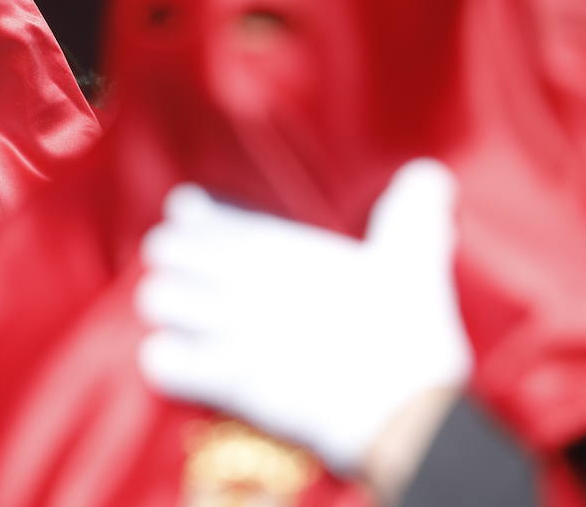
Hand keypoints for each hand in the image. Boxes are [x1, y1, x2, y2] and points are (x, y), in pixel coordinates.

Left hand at [137, 159, 470, 475]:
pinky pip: (160, 360)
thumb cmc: (409, 332)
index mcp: (278, 247)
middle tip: (188, 283)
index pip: (201, 216)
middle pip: (165, 251)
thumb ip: (413, 212)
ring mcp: (229, 327)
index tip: (190, 224)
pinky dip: (165, 364)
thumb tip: (430, 175)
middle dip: (171, 266)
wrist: (404, 410)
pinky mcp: (224, 377)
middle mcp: (244, 278)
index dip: (190, 221)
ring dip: (166, 312)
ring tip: (182, 323)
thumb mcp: (415, 258)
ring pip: (155, 300)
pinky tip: (181, 366)